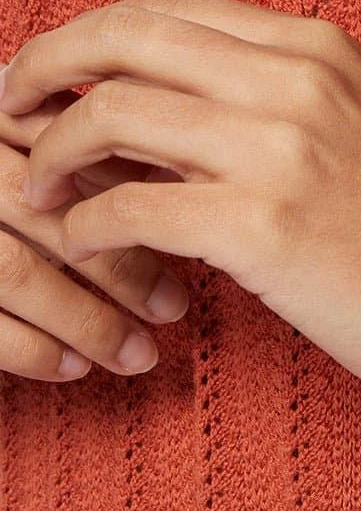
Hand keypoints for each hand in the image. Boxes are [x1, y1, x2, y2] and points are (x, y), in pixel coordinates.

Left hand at [0, 0, 360, 416]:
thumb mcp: (360, 128)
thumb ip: (275, 100)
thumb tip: (174, 107)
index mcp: (314, 45)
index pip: (164, 7)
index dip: (86, 34)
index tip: (48, 72)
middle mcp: (294, 77)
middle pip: (124, 36)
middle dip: (41, 66)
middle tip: (4, 108)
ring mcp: (281, 148)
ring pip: (113, 113)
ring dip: (49, 151)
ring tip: (32, 187)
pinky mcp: (266, 227)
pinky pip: (130, 208)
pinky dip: (85, 226)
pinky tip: (85, 244)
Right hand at [0, 108, 188, 380]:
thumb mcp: (10, 142)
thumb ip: (71, 143)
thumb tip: (173, 168)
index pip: (70, 147)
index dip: (134, 191)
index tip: (192, 228)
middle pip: (50, 211)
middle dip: (123, 265)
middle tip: (176, 308)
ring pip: (14, 272)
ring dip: (88, 320)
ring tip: (139, 355)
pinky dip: (30, 349)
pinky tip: (74, 368)